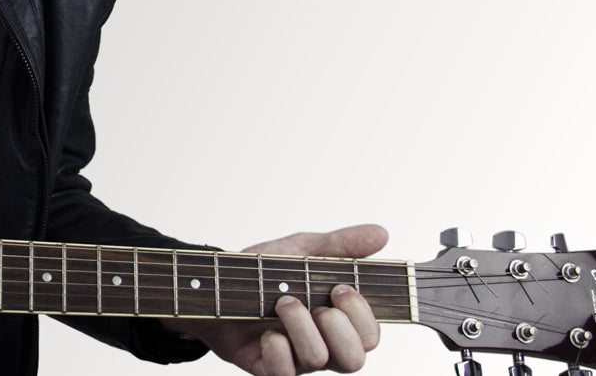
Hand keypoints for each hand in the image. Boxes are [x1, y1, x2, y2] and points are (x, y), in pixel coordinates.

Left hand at [169, 224, 388, 375]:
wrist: (214, 283)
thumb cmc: (263, 271)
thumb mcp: (302, 249)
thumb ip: (340, 244)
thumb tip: (382, 234)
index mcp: (338, 320)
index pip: (371, 335)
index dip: (363, 316)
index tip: (339, 288)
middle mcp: (323, 344)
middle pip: (355, 359)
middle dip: (339, 328)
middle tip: (318, 302)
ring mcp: (296, 358)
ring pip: (320, 360)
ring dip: (302, 327)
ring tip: (282, 303)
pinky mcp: (268, 367)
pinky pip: (284, 372)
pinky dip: (277, 349)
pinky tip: (267, 332)